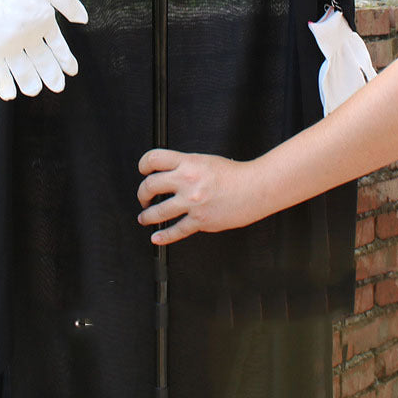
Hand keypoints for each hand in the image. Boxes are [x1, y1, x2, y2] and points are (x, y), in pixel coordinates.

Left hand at [137, 149, 263, 244]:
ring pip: (158, 212)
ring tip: (144, 218)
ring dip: (147, 216)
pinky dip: (164, 236)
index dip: (143, 165)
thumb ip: (185, 166)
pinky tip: (157, 237)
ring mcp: (192, 202)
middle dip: (142, 194)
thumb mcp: (205, 160)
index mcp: (188, 162)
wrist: (255, 188)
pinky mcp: (200, 220)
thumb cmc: (235, 174)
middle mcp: (187, 181)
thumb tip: (169, 174)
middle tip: (143, 198)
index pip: (154, 159)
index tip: (143, 171)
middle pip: (150, 185)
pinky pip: (176, 230)